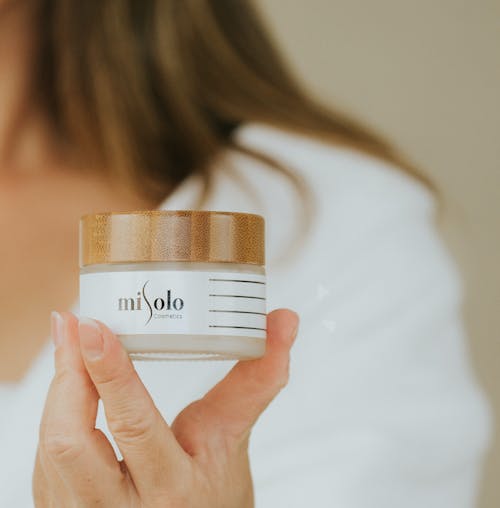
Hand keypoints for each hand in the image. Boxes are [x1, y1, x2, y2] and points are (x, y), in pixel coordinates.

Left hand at [33, 309, 298, 506]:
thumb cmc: (214, 494)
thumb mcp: (235, 439)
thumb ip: (257, 378)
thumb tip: (284, 320)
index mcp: (175, 489)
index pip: (135, 426)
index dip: (110, 373)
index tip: (93, 327)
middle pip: (70, 441)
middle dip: (68, 374)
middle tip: (74, 324)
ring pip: (51, 449)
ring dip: (58, 388)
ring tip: (71, 342)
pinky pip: (46, 460)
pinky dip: (56, 413)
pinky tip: (70, 385)